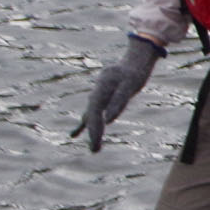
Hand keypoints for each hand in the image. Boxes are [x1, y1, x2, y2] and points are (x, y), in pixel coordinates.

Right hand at [75, 35, 160, 152]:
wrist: (136, 58)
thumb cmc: (134, 71)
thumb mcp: (130, 84)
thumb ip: (119, 101)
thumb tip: (108, 121)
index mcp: (101, 88)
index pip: (94, 113)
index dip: (93, 129)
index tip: (95, 143)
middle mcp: (97, 92)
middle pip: (91, 115)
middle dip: (93, 133)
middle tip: (95, 150)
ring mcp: (98, 94)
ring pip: (91, 115)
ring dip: (92, 130)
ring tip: (94, 148)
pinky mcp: (102, 97)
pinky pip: (92, 112)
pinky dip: (85, 123)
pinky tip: (74, 134)